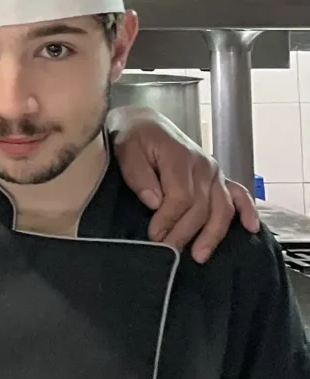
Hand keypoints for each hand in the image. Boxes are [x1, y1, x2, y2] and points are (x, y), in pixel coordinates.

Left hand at [112, 106, 258, 262]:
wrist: (145, 123)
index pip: (181, 198)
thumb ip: (139, 176)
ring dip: (213, 234)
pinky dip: (247, 211)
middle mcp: (203, 166)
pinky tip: (250, 228)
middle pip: (201, 208)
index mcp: (180, 158)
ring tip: (199, 255)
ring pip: (222, 208)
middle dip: (184, 233)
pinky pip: (239, 194)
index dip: (168, 220)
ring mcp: (214, 172)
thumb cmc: (134, 137)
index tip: (154, 236)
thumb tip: (154, 202)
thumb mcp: (126, 151)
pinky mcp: (217, 177)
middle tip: (168, 252)